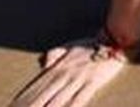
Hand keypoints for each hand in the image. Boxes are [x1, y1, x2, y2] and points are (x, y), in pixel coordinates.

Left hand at [10, 38, 127, 106]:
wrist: (114, 39)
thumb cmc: (93, 44)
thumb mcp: (70, 46)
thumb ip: (55, 54)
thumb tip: (43, 64)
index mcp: (58, 67)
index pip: (38, 86)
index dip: (25, 98)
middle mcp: (65, 74)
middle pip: (44, 96)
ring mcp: (78, 79)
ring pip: (58, 101)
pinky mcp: (92, 83)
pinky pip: (79, 100)